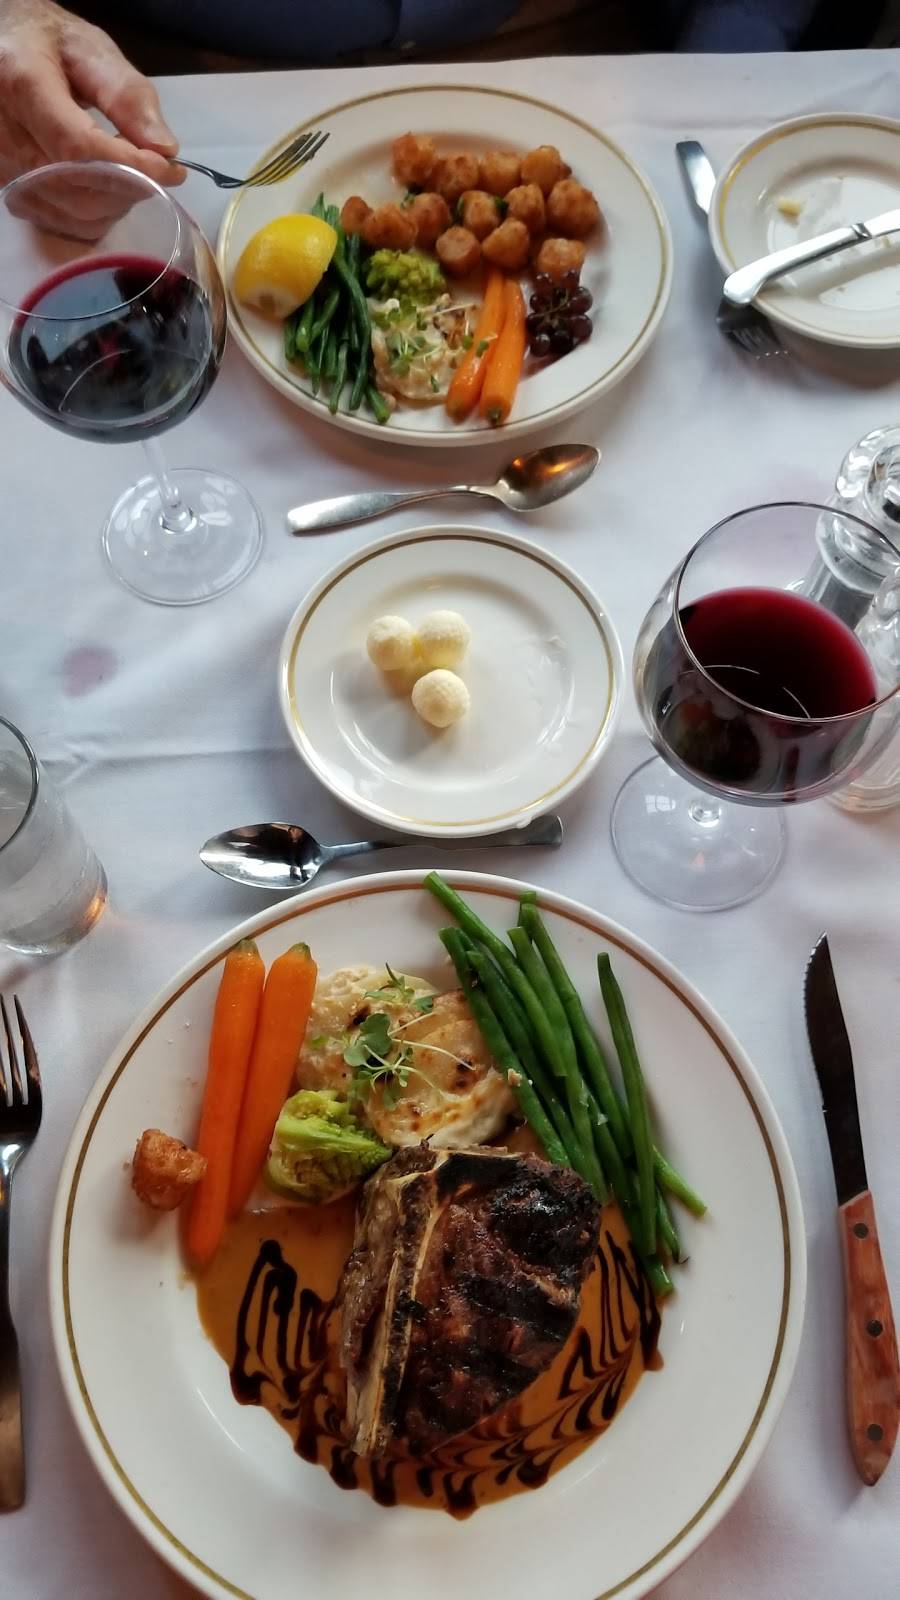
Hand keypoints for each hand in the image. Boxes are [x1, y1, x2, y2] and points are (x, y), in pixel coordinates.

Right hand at [0, 0, 183, 237]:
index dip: (130, 166)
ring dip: (116, 204)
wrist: (5, 53)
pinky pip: (59, 222)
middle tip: (156, 170)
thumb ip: (127, 95)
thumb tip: (164, 149)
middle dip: (129, 188)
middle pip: (77, 189)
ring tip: (132, 173)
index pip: (79, 147)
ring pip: (71, 213)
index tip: (170, 168)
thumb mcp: (91, 49)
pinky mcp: (8, 187)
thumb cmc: (49, 44)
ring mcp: (3, 166)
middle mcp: (5, 132)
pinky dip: (95, 216)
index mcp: (23, 85)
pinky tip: (106, 188)